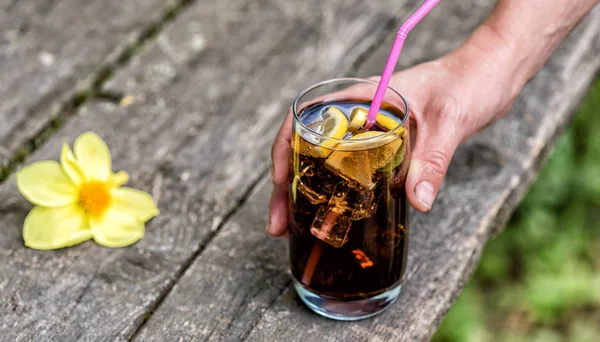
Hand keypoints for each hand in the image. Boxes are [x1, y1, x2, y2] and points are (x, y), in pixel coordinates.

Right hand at [267, 50, 516, 236]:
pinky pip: (352, 168)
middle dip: (289, 185)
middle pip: (310, 148)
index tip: (280, 181)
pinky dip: (336, 191)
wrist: (492, 75)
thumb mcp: (451, 120)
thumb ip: (433, 159)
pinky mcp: (387, 145)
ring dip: (308, 192)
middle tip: (278, 223)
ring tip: (294, 225)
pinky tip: (334, 213)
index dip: (285, 150)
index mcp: (363, 97)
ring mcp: (371, 130)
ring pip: (327, 161)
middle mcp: (359, 114)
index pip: (307, 118)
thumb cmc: (470, 83)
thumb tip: (417, 202)